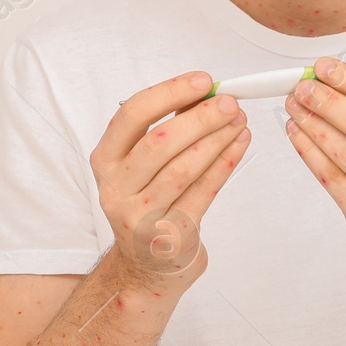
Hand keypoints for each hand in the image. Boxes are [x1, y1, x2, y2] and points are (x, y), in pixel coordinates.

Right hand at [91, 71, 249, 285]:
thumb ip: (168, 128)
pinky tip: (239, 145)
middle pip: (160, 142)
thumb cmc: (149, 202)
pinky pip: (203, 192)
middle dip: (201, 117)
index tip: (203, 81)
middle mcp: (116, 188)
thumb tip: (205, 92)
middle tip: (230, 103)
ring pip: (183, 169)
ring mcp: (140, 216)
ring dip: (217, 139)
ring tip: (240, 121)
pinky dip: (225, 165)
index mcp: (105, 160)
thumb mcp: (143, 165)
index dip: (170, 93)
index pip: (133, 115)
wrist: (146, 264)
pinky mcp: (170, 236)